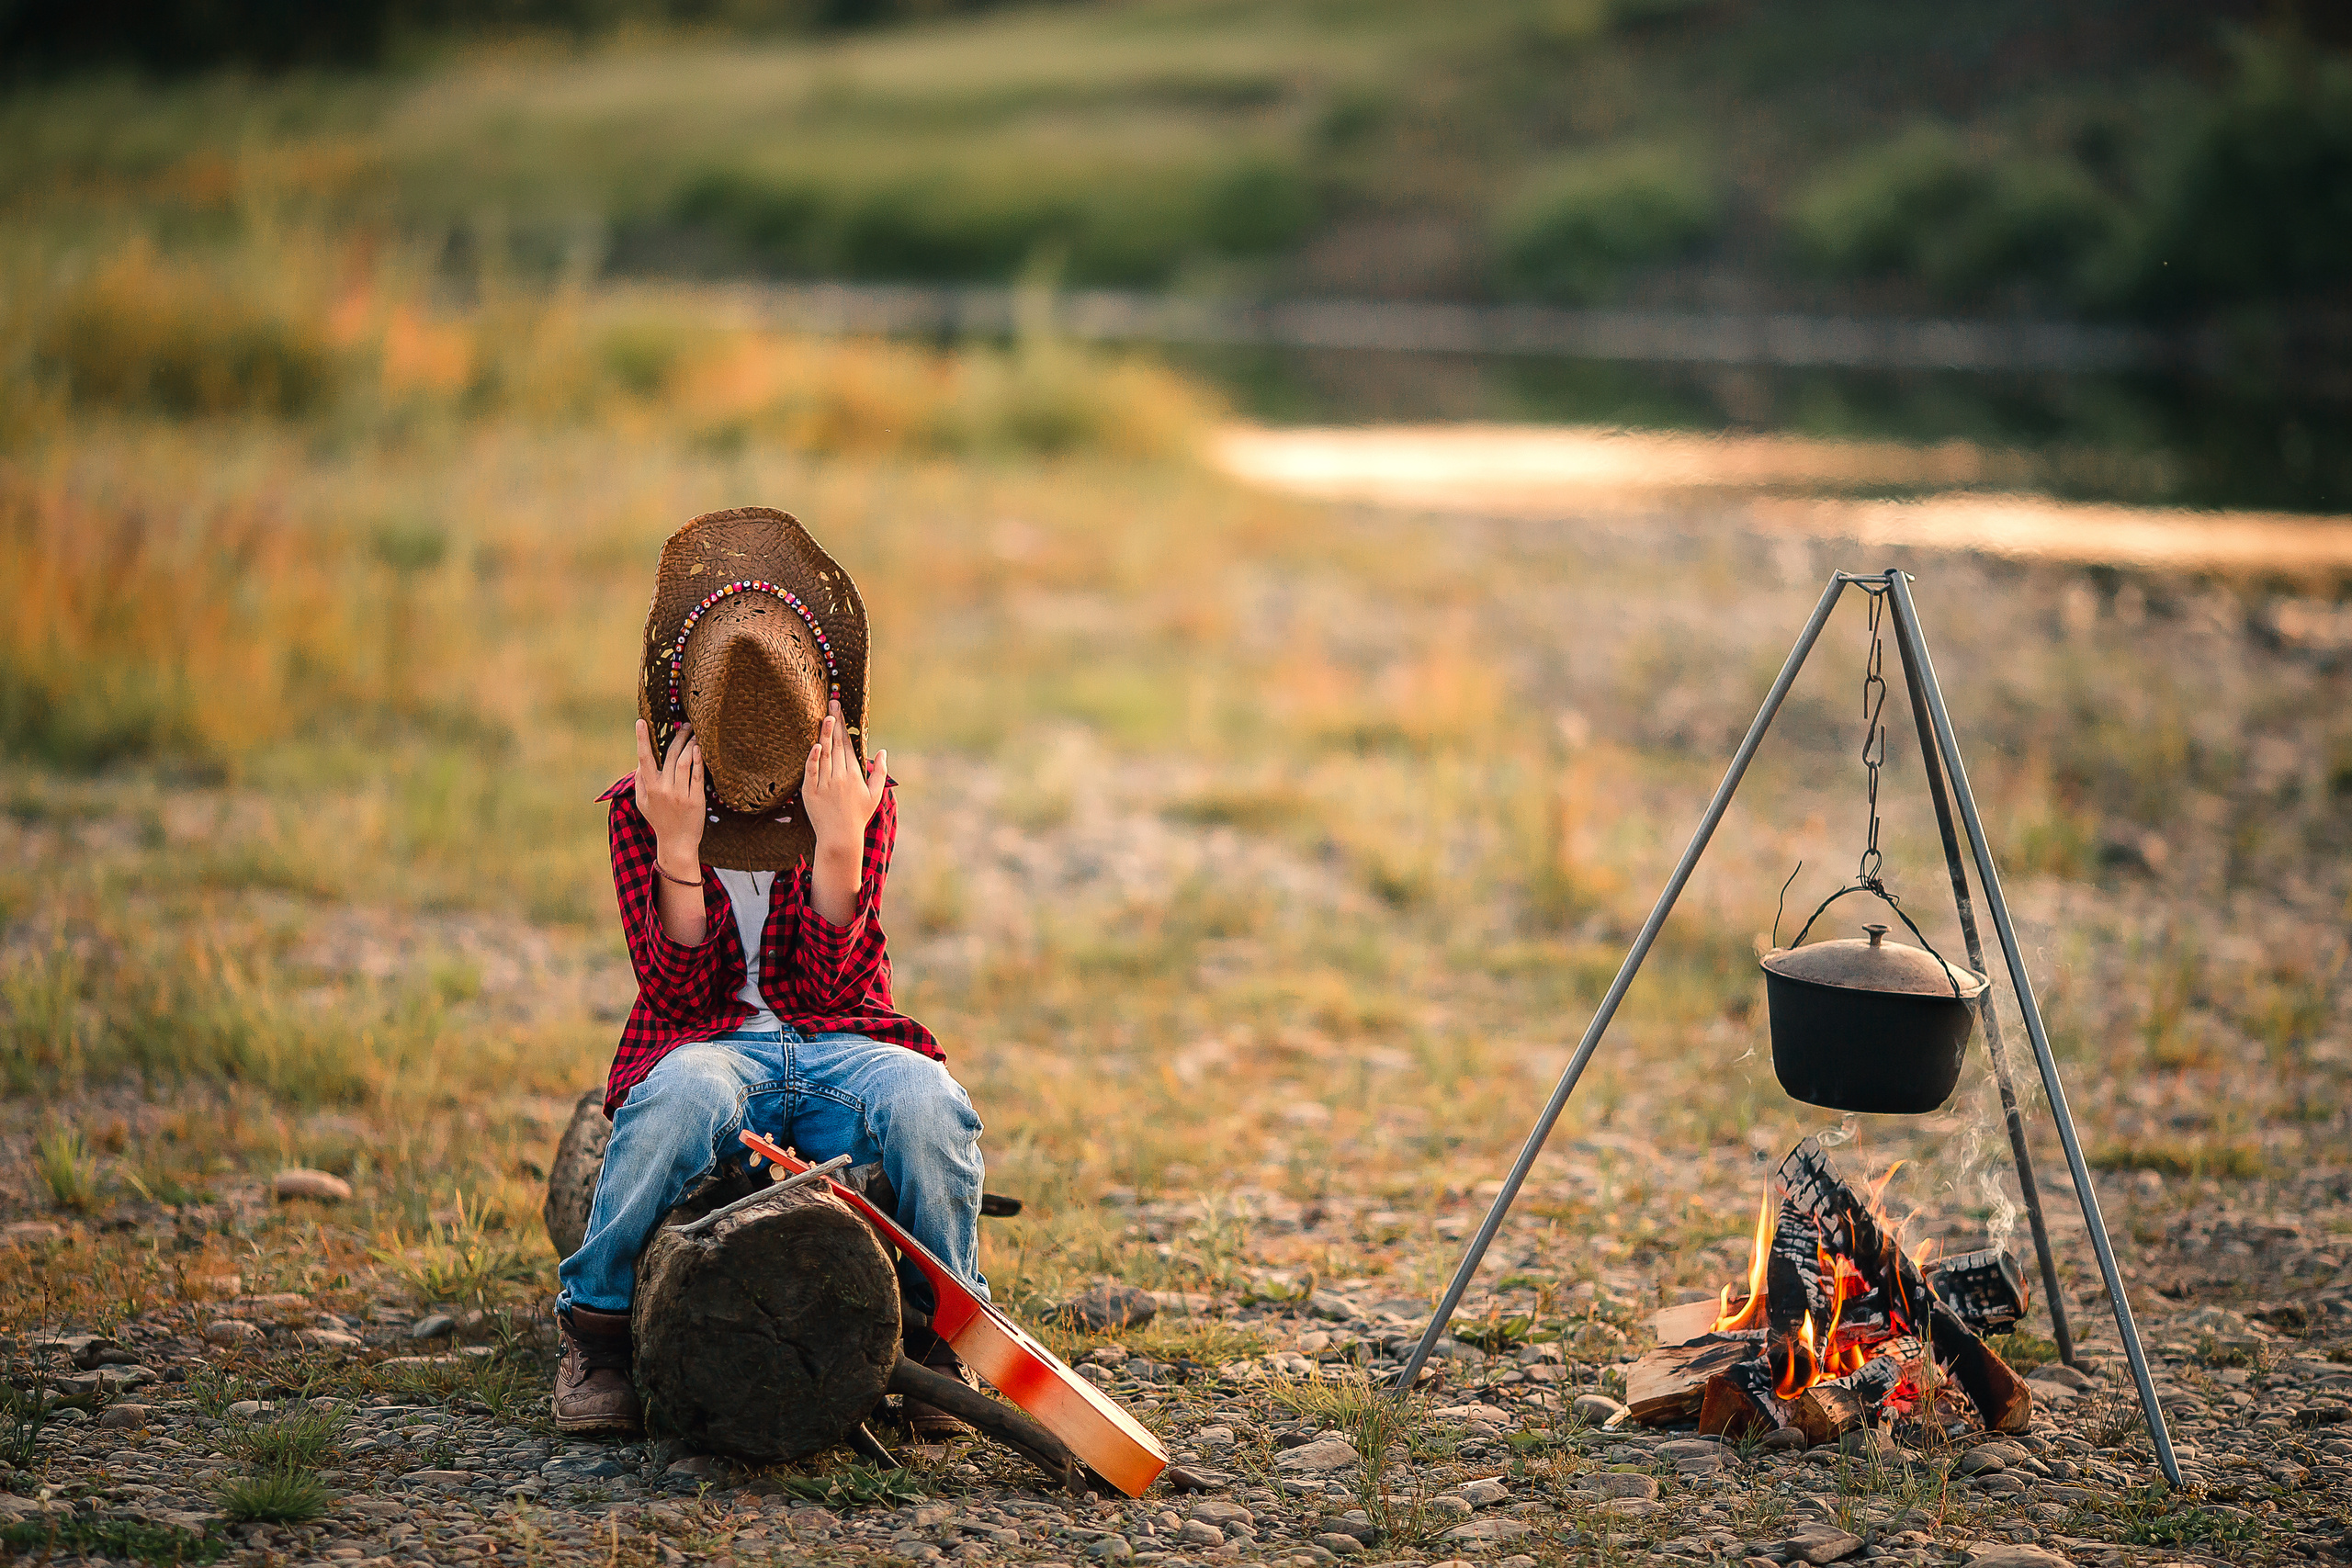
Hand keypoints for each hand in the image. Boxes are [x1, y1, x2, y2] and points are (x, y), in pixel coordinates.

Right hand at [633, 719, 704, 874]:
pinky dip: (699, 760)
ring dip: (690, 744)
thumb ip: (639, 782)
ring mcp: (680, 794)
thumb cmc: (659, 821)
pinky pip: (698, 775)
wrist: (677, 843)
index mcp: (649, 788)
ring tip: (695, 734)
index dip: (641, 739)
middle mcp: (664, 789)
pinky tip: (700, 749)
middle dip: (678, 736)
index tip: (641, 721)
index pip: (644, 758)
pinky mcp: (696, 799)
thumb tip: (639, 762)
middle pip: (671, 755)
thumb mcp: (642, 803)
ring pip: (685, 762)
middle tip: (685, 724)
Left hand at [801, 699, 885, 857]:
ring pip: (824, 754)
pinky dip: (813, 758)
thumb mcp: (875, 794)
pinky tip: (815, 745)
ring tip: (825, 716)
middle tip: (832, 703)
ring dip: (825, 734)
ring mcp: (824, 784)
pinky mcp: (810, 792)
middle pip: (837, 745)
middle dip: (834, 722)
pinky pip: (811, 771)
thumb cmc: (858, 816)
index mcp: (854, 775)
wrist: (840, 838)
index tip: (840, 710)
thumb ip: (879, 772)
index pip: (848, 745)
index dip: (843, 726)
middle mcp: (840, 777)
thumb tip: (882, 751)